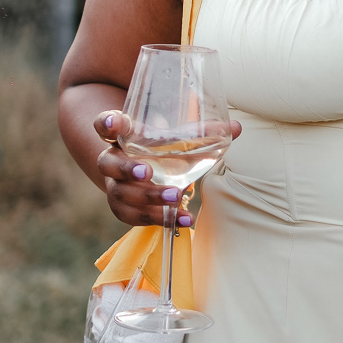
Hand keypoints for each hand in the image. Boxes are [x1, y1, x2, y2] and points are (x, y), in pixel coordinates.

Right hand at [92, 110, 241, 227]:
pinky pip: (133, 216)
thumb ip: (203, 130)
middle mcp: (113, 159)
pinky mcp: (123, 207)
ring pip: (121, 194)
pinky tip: (180, 220)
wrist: (139, 170)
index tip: (115, 122)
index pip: (106, 125)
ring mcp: (115, 185)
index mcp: (123, 135)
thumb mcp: (176, 135)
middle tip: (148, 172)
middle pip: (110, 164)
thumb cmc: (159, 148)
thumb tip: (236, 128)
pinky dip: (157, 219)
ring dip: (148, 198)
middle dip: (128, 169)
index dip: (107, 123)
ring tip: (175, 197)